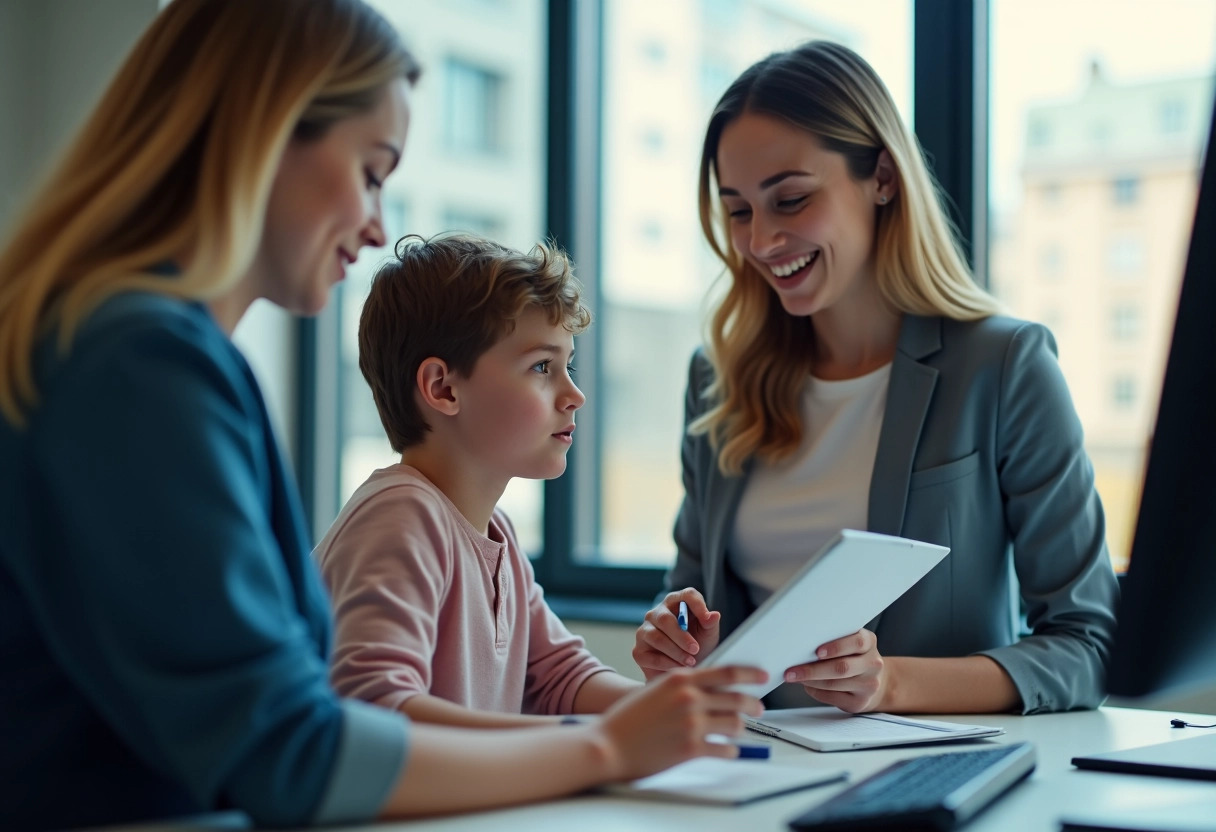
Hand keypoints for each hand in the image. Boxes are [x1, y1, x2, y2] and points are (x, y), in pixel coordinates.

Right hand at [596, 665, 766, 780]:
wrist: (608, 745)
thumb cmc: (629, 718)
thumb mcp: (656, 690)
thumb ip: (683, 686)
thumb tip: (712, 689)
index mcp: (681, 679)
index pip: (727, 671)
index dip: (749, 673)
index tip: (761, 676)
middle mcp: (689, 698)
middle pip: (737, 698)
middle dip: (753, 704)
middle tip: (759, 708)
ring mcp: (692, 723)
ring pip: (735, 724)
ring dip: (740, 728)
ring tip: (738, 731)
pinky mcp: (691, 748)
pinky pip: (724, 749)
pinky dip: (729, 750)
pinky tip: (726, 749)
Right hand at [632, 589, 721, 680]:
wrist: (684, 672)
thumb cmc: (697, 646)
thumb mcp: (708, 635)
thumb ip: (710, 624)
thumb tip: (713, 615)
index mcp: (676, 603)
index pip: (686, 595)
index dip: (697, 604)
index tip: (707, 619)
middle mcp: (657, 614)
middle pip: (665, 619)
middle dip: (682, 636)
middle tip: (695, 648)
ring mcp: (644, 631)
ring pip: (656, 638)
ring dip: (675, 651)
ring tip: (690, 661)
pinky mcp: (639, 651)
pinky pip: (651, 657)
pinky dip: (667, 664)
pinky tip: (679, 668)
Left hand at [783, 629, 888, 712]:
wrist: (872, 680)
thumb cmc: (852, 656)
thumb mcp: (850, 643)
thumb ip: (834, 640)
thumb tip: (803, 646)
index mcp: (869, 642)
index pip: (857, 642)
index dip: (836, 647)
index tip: (817, 652)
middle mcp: (873, 663)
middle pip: (842, 667)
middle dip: (813, 670)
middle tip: (791, 671)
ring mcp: (868, 685)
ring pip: (834, 684)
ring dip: (811, 681)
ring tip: (795, 677)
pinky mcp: (860, 702)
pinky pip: (833, 698)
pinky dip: (816, 691)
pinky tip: (808, 686)